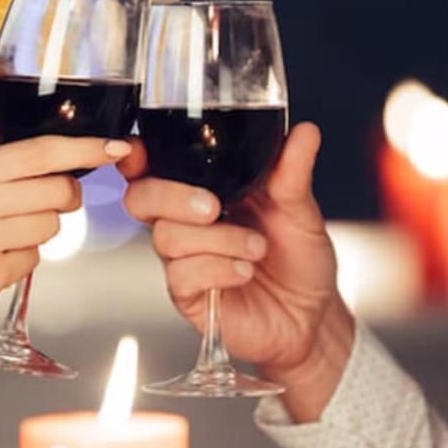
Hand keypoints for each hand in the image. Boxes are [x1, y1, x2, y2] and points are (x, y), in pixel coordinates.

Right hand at [0, 61, 132, 341]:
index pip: (40, 152)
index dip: (84, 148)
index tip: (114, 147)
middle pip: (58, 191)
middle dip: (60, 197)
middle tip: (35, 201)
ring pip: (51, 227)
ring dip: (38, 230)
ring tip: (3, 231)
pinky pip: (35, 260)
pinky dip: (23, 259)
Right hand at [120, 123, 354, 419]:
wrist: (312, 314)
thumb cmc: (299, 259)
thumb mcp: (300, 209)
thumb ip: (293, 171)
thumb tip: (304, 133)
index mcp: (204, 189)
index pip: (152, 168)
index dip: (136, 157)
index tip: (138, 150)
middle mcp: (186, 222)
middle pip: (141, 198)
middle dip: (172, 197)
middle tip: (213, 207)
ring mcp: (184, 259)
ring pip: (166, 236)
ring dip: (217, 239)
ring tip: (256, 248)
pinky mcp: (189, 295)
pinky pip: (182, 275)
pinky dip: (217, 268)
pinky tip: (244, 271)